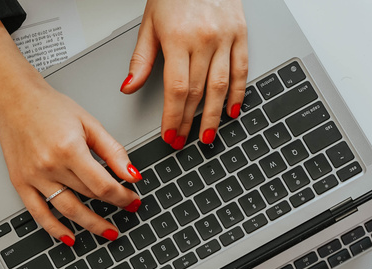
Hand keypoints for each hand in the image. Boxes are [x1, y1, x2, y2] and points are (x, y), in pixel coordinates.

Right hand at [0, 22, 141, 245]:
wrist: (14, 101)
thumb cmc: (49, 108)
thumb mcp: (89, 123)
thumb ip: (112, 150)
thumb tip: (132, 174)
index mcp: (69, 149)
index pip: (102, 184)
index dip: (122, 196)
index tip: (132, 199)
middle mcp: (50, 166)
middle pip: (88, 196)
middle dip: (111, 205)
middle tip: (126, 210)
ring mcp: (34, 177)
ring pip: (67, 210)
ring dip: (90, 224)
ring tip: (106, 231)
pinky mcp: (21, 183)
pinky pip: (39, 213)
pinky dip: (55, 229)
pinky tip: (69, 237)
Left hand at [121, 0, 247, 148]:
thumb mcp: (149, 24)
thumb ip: (140, 59)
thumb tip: (129, 87)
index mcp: (178, 39)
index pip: (176, 89)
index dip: (173, 117)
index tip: (169, 135)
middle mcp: (204, 39)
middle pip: (197, 92)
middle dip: (189, 122)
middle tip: (183, 141)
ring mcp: (226, 37)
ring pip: (221, 85)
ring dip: (213, 115)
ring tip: (207, 135)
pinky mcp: (241, 33)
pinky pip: (241, 69)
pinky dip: (238, 92)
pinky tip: (232, 110)